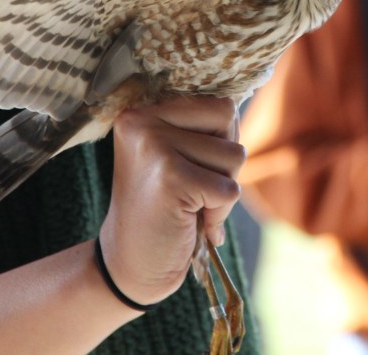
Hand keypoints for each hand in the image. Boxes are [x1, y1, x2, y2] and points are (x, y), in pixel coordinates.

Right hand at [98, 96, 244, 306]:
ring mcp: (154, 146)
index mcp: (141, 110)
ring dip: (222, 188)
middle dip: (225, 159)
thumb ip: (200, 125)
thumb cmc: (162, 207)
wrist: (130, 265)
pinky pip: (230, 189)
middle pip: (228, 118)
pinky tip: (190, 221)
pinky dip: (219, 214)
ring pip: (234, 155)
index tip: (192, 166)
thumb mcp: (174, 153)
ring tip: (188, 204)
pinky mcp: (170, 178)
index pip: (218, 102)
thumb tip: (237, 101)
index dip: (221, 139)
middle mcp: (141, 119)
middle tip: (192, 186)